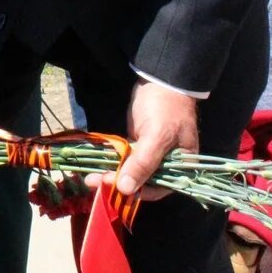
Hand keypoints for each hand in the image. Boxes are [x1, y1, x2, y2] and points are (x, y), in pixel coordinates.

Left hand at [92, 78, 197, 199]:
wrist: (159, 81)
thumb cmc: (166, 108)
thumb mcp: (157, 136)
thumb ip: (143, 163)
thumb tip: (126, 188)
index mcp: (182, 167)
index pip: (159, 188)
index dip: (137, 191)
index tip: (115, 189)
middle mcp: (166, 164)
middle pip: (142, 181)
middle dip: (118, 184)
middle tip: (93, 182)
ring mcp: (151, 154)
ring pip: (130, 170)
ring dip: (111, 174)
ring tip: (89, 177)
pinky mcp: (138, 144)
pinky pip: (124, 158)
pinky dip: (112, 162)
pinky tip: (96, 165)